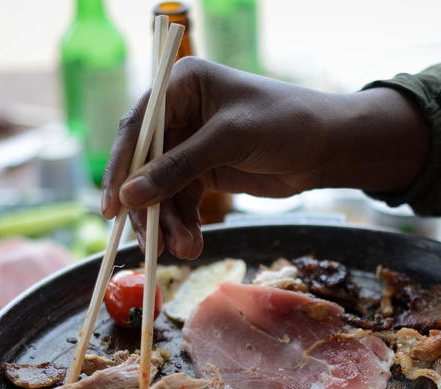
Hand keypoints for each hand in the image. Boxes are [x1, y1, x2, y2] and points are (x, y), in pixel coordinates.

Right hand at [102, 57, 427, 258]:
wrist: (327, 147)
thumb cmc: (285, 123)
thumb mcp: (229, 140)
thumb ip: (179, 167)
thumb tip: (130, 196)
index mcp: (180, 86)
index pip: (137, 128)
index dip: (120, 168)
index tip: (113, 207)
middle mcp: (179, 114)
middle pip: (144, 165)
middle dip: (147, 207)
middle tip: (150, 243)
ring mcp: (190, 145)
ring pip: (162, 190)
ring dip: (168, 223)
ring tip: (183, 250)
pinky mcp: (204, 172)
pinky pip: (182, 203)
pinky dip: (184, 225)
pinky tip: (191, 244)